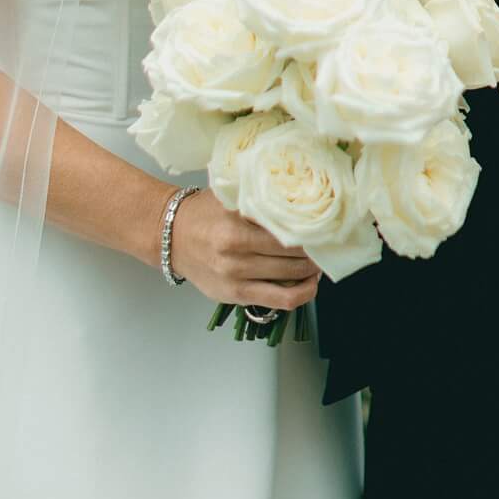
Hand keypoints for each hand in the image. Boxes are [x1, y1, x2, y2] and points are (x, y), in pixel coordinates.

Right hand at [167, 190, 321, 309]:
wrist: (170, 236)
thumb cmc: (203, 213)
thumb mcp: (231, 197)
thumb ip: (261, 198)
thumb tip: (303, 197)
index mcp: (236, 229)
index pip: (289, 233)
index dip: (314, 231)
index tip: (327, 226)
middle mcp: (236, 257)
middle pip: (294, 256)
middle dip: (317, 251)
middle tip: (328, 243)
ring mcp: (235, 279)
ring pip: (291, 280)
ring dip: (312, 271)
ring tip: (319, 261)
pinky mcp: (234, 296)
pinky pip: (279, 302)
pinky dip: (301, 294)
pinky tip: (308, 283)